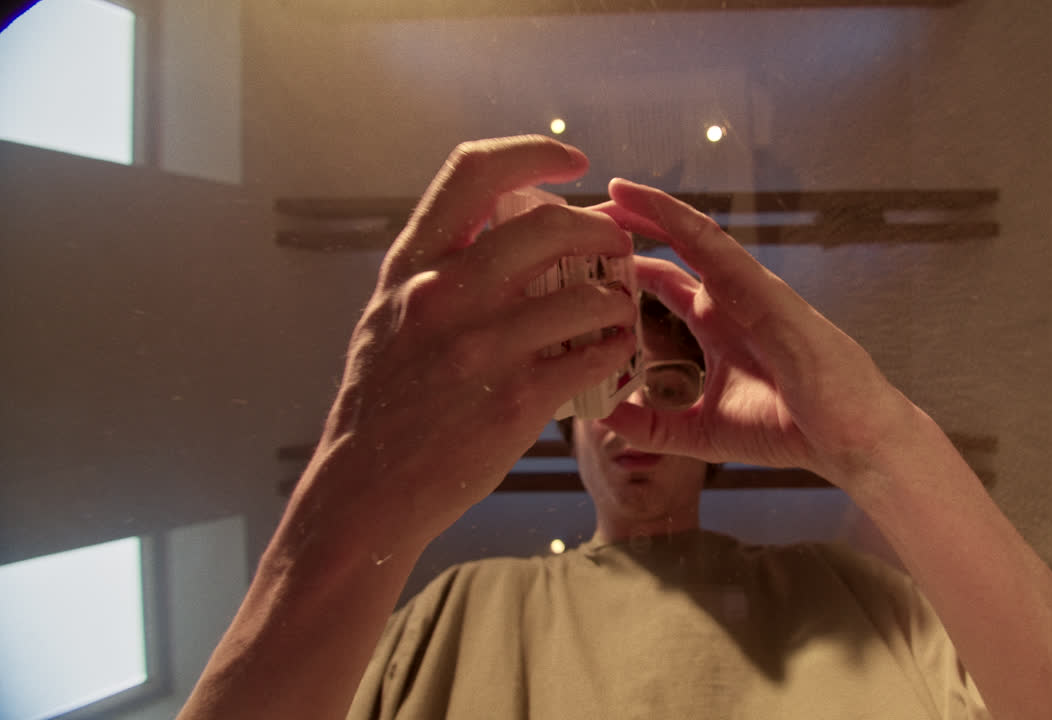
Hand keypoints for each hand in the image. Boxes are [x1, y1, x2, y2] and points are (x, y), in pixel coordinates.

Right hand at [299, 137, 636, 555]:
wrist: (365, 489)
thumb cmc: (383, 402)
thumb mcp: (389, 315)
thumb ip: (436, 271)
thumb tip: (497, 228)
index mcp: (412, 266)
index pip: (473, 172)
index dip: (533, 153)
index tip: (573, 162)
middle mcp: (442, 294)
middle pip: (548, 225)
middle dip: (599, 229)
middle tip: (616, 243)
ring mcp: (481, 347)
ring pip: (586, 294)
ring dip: (617, 297)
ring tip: (620, 306)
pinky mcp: (514, 399)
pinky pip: (592, 355)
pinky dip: (615, 348)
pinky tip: (614, 351)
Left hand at [595, 178, 914, 485]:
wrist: (846, 439)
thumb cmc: (789, 430)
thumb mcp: (700, 432)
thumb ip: (653, 425)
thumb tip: (603, 421)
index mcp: (712, 325)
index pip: (658, 282)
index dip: (618, 267)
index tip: (572, 258)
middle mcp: (725, 298)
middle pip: (666, 248)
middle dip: (625, 229)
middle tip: (577, 215)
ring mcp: (744, 287)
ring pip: (687, 233)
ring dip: (647, 209)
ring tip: (608, 189)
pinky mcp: (760, 286)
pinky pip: (712, 241)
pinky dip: (675, 217)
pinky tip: (642, 200)